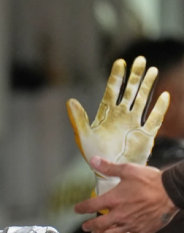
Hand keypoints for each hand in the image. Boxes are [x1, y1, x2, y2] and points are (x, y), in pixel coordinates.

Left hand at [68, 56, 169, 194]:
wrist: (107, 172)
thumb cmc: (93, 154)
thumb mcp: (83, 135)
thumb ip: (78, 118)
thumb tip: (70, 101)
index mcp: (107, 114)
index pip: (112, 90)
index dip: (117, 77)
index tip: (121, 61)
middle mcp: (122, 115)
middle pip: (130, 91)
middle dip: (135, 76)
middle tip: (141, 60)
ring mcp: (134, 123)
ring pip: (143, 100)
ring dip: (147, 86)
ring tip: (153, 70)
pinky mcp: (145, 135)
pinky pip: (154, 119)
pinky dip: (159, 108)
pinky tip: (164, 95)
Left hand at [74, 156, 179, 232]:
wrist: (172, 192)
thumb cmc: (150, 180)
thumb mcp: (128, 170)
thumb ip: (109, 167)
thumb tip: (93, 160)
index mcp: (114, 199)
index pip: (90, 206)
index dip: (81, 208)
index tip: (77, 210)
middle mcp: (120, 215)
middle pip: (98, 225)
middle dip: (89, 226)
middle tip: (85, 226)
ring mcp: (131, 224)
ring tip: (102, 231)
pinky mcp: (143, 231)